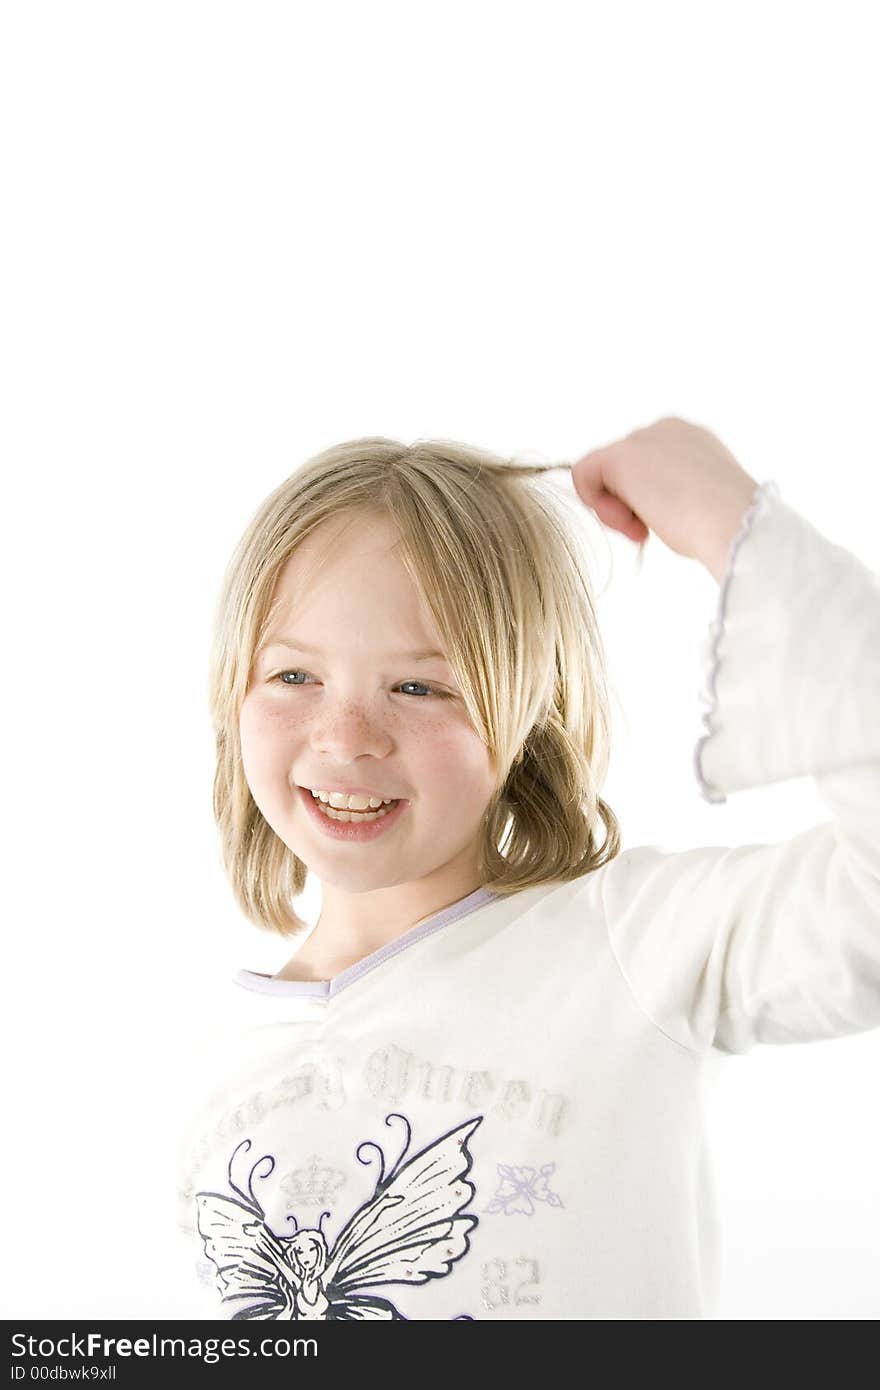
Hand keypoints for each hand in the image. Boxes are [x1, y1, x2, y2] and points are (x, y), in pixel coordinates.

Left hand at [570, 416, 760, 580]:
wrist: (734, 522)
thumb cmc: (724, 525)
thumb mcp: (701, 500)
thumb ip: (675, 492)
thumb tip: (650, 505)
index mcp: (691, 439)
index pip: (648, 467)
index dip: (647, 500)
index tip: (660, 524)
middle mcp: (667, 429)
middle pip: (624, 468)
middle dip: (630, 504)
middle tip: (648, 531)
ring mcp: (644, 437)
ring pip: (605, 473)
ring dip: (617, 508)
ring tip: (643, 529)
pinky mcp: (621, 455)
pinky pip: (583, 474)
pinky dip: (596, 503)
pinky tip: (624, 521)